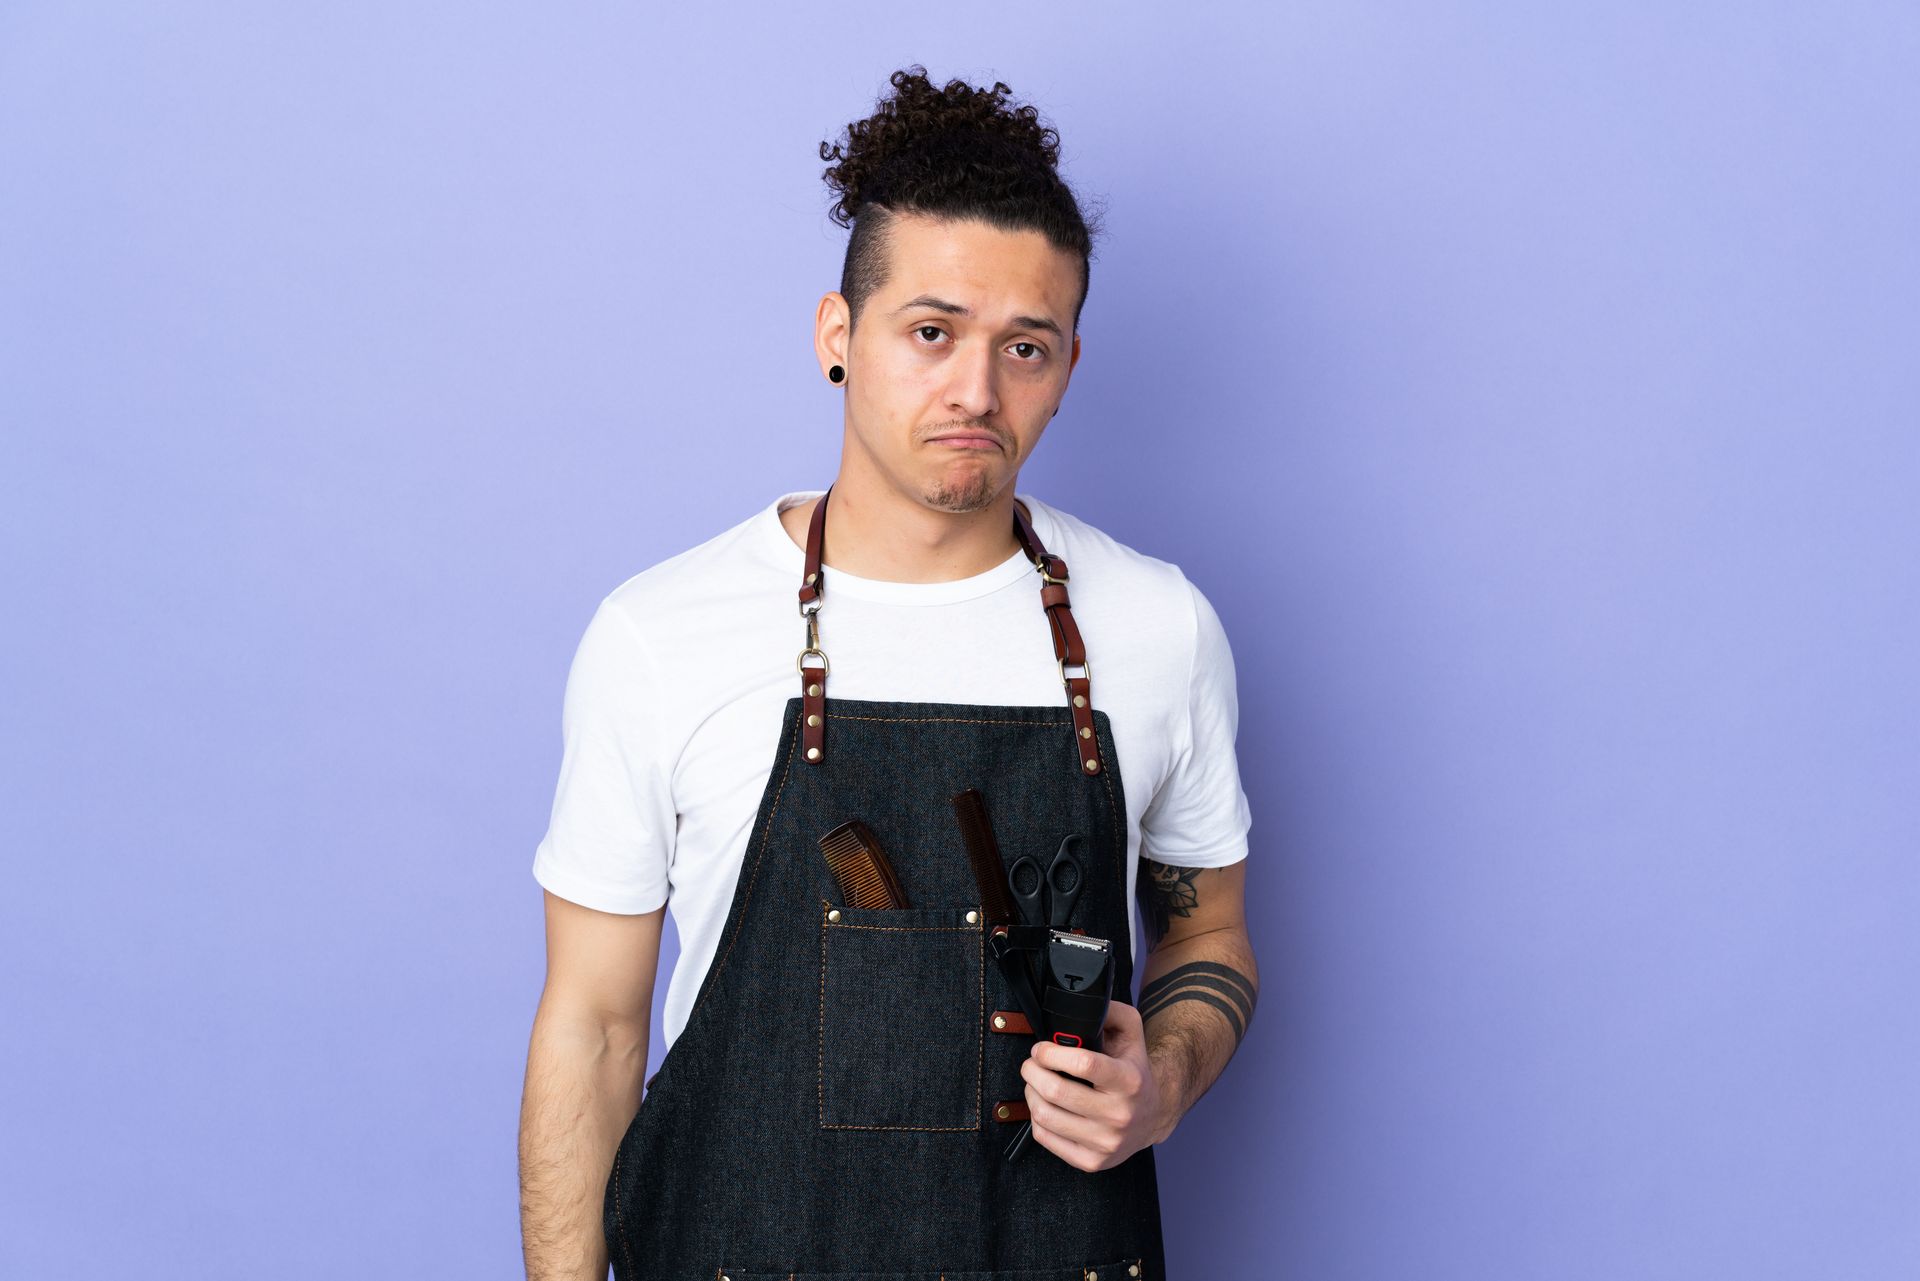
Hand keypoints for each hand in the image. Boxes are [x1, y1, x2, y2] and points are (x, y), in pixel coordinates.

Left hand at [1020, 1000, 1169, 1170]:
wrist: (1154, 1115)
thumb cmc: (1135, 1071)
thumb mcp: (1132, 1033)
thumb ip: (1110, 1011)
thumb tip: (1082, 1002)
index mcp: (1130, 1081)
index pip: (1083, 1064)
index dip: (1051, 1052)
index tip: (1041, 1048)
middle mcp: (1120, 1114)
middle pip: (1057, 1091)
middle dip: (1032, 1071)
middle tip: (1031, 1063)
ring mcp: (1106, 1142)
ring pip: (1046, 1116)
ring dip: (1030, 1094)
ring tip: (1035, 1083)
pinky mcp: (1092, 1162)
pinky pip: (1046, 1139)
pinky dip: (1036, 1119)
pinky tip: (1044, 1107)